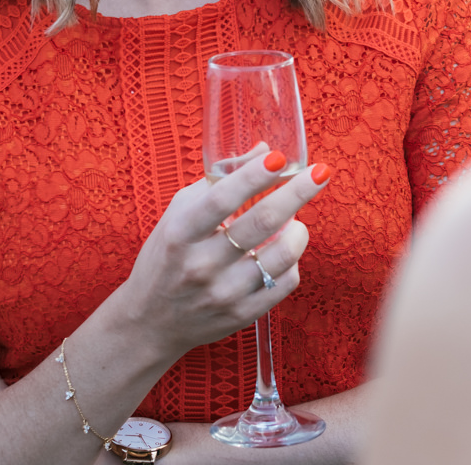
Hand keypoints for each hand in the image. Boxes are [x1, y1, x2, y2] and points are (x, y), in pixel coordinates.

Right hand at [109, 151, 331, 362]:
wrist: (150, 322)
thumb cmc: (167, 256)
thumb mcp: (179, 213)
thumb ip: (218, 181)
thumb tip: (263, 150)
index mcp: (181, 233)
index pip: (222, 199)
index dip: (253, 176)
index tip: (278, 157)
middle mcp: (202, 264)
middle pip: (261, 223)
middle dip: (298, 192)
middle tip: (320, 173)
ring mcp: (224, 293)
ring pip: (282, 255)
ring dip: (298, 230)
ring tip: (295, 220)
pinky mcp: (242, 315)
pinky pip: (285, 282)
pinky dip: (292, 261)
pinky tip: (284, 251)